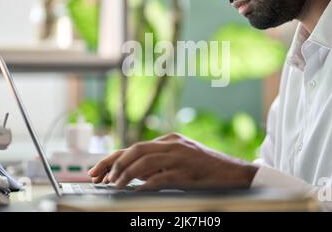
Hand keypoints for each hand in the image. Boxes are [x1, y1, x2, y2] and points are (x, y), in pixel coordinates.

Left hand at [88, 133, 257, 190]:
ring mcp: (180, 157)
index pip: (134, 146)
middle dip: (113, 163)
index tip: (97, 170)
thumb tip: (131, 173)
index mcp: (170, 140)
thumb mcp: (181, 159)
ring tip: (113, 186)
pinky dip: (144, 185)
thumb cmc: (206, 168)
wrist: (234, 173)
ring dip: (125, 174)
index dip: (113, 158)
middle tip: (98, 178)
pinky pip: (161, 177)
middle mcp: (173, 145)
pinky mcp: (187, 172)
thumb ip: (158, 162)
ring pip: (144, 161)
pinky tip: (135, 191)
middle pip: (135, 149)